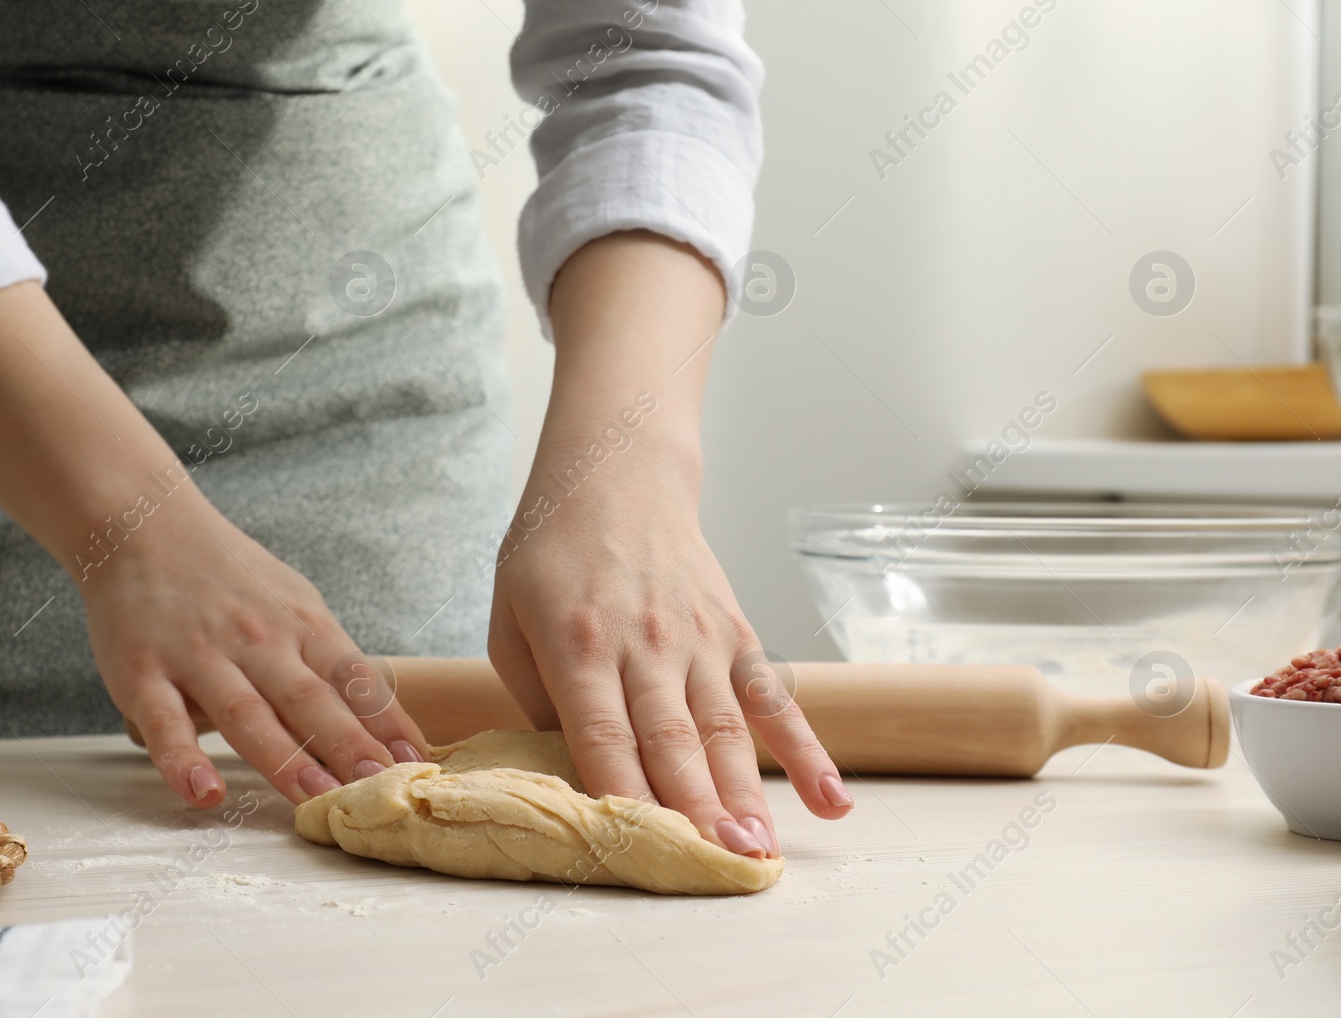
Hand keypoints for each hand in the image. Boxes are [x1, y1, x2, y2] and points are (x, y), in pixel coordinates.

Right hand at [81, 492, 428, 808]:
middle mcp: (257, 641)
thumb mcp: (293, 602)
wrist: (143, 528)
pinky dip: (183, 761)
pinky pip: (165, 725)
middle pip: (310, 700)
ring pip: (247, 715)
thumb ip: (326, 659)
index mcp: (301, 623)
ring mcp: (199, 658)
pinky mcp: (143, 675)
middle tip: (378, 790)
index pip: (354, 678)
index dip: (387, 722)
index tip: (416, 765)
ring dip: (283, 761)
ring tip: (315, 800)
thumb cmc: (231, 575)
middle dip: (348, 747)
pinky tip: (205, 793)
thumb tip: (377, 719)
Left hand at [488, 439, 853, 858]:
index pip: (602, 734)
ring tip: (760, 854)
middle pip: (673, 742)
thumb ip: (533, 700)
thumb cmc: (550, 552)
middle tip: (720, 868)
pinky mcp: (734, 632)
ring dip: (745, 795)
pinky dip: (808, 751)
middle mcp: (644, 643)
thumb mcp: (509, 620)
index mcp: (577, 643)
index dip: (622, 795)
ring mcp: (697, 638)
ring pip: (726, 730)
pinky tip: (831, 800)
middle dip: (697, 812)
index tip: (639, 852)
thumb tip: (565, 776)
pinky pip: (774, 699)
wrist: (613, 472)